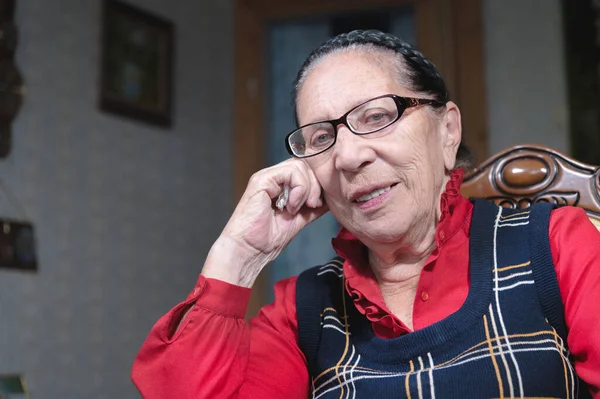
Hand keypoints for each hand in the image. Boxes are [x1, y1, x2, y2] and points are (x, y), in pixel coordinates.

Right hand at [202, 159, 327, 286]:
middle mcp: (274, 178)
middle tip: (313, 205)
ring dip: (307, 189)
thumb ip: (312, 207)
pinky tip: (291, 206)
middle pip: (306, 164)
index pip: (307, 169)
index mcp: (281, 185)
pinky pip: (290, 172)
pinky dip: (298, 189)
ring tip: (298, 208)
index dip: (318, 183)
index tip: (318, 205)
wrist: (249, 251)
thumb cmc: (267, 240)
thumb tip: (330, 198)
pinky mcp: (261, 180)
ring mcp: (267, 177)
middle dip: (316, 185)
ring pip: (300, 166)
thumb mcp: (299, 220)